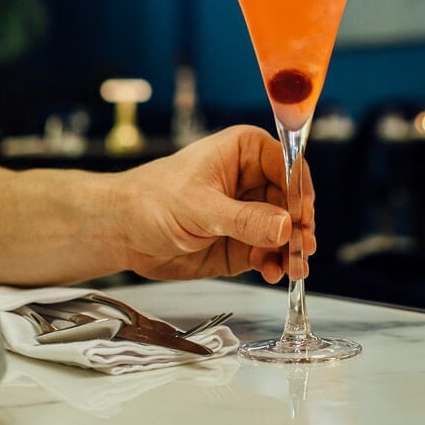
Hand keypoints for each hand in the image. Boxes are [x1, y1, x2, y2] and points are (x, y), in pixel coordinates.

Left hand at [116, 125, 315, 283]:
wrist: (123, 231)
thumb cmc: (152, 200)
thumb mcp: (200, 207)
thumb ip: (244, 219)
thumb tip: (284, 226)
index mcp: (245, 152)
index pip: (288, 165)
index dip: (299, 191)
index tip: (301, 216)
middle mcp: (254, 180)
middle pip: (293, 202)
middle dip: (300, 227)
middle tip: (302, 248)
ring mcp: (251, 213)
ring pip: (286, 231)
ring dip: (293, 250)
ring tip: (293, 268)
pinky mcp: (244, 243)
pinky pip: (270, 253)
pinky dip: (276, 264)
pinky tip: (273, 272)